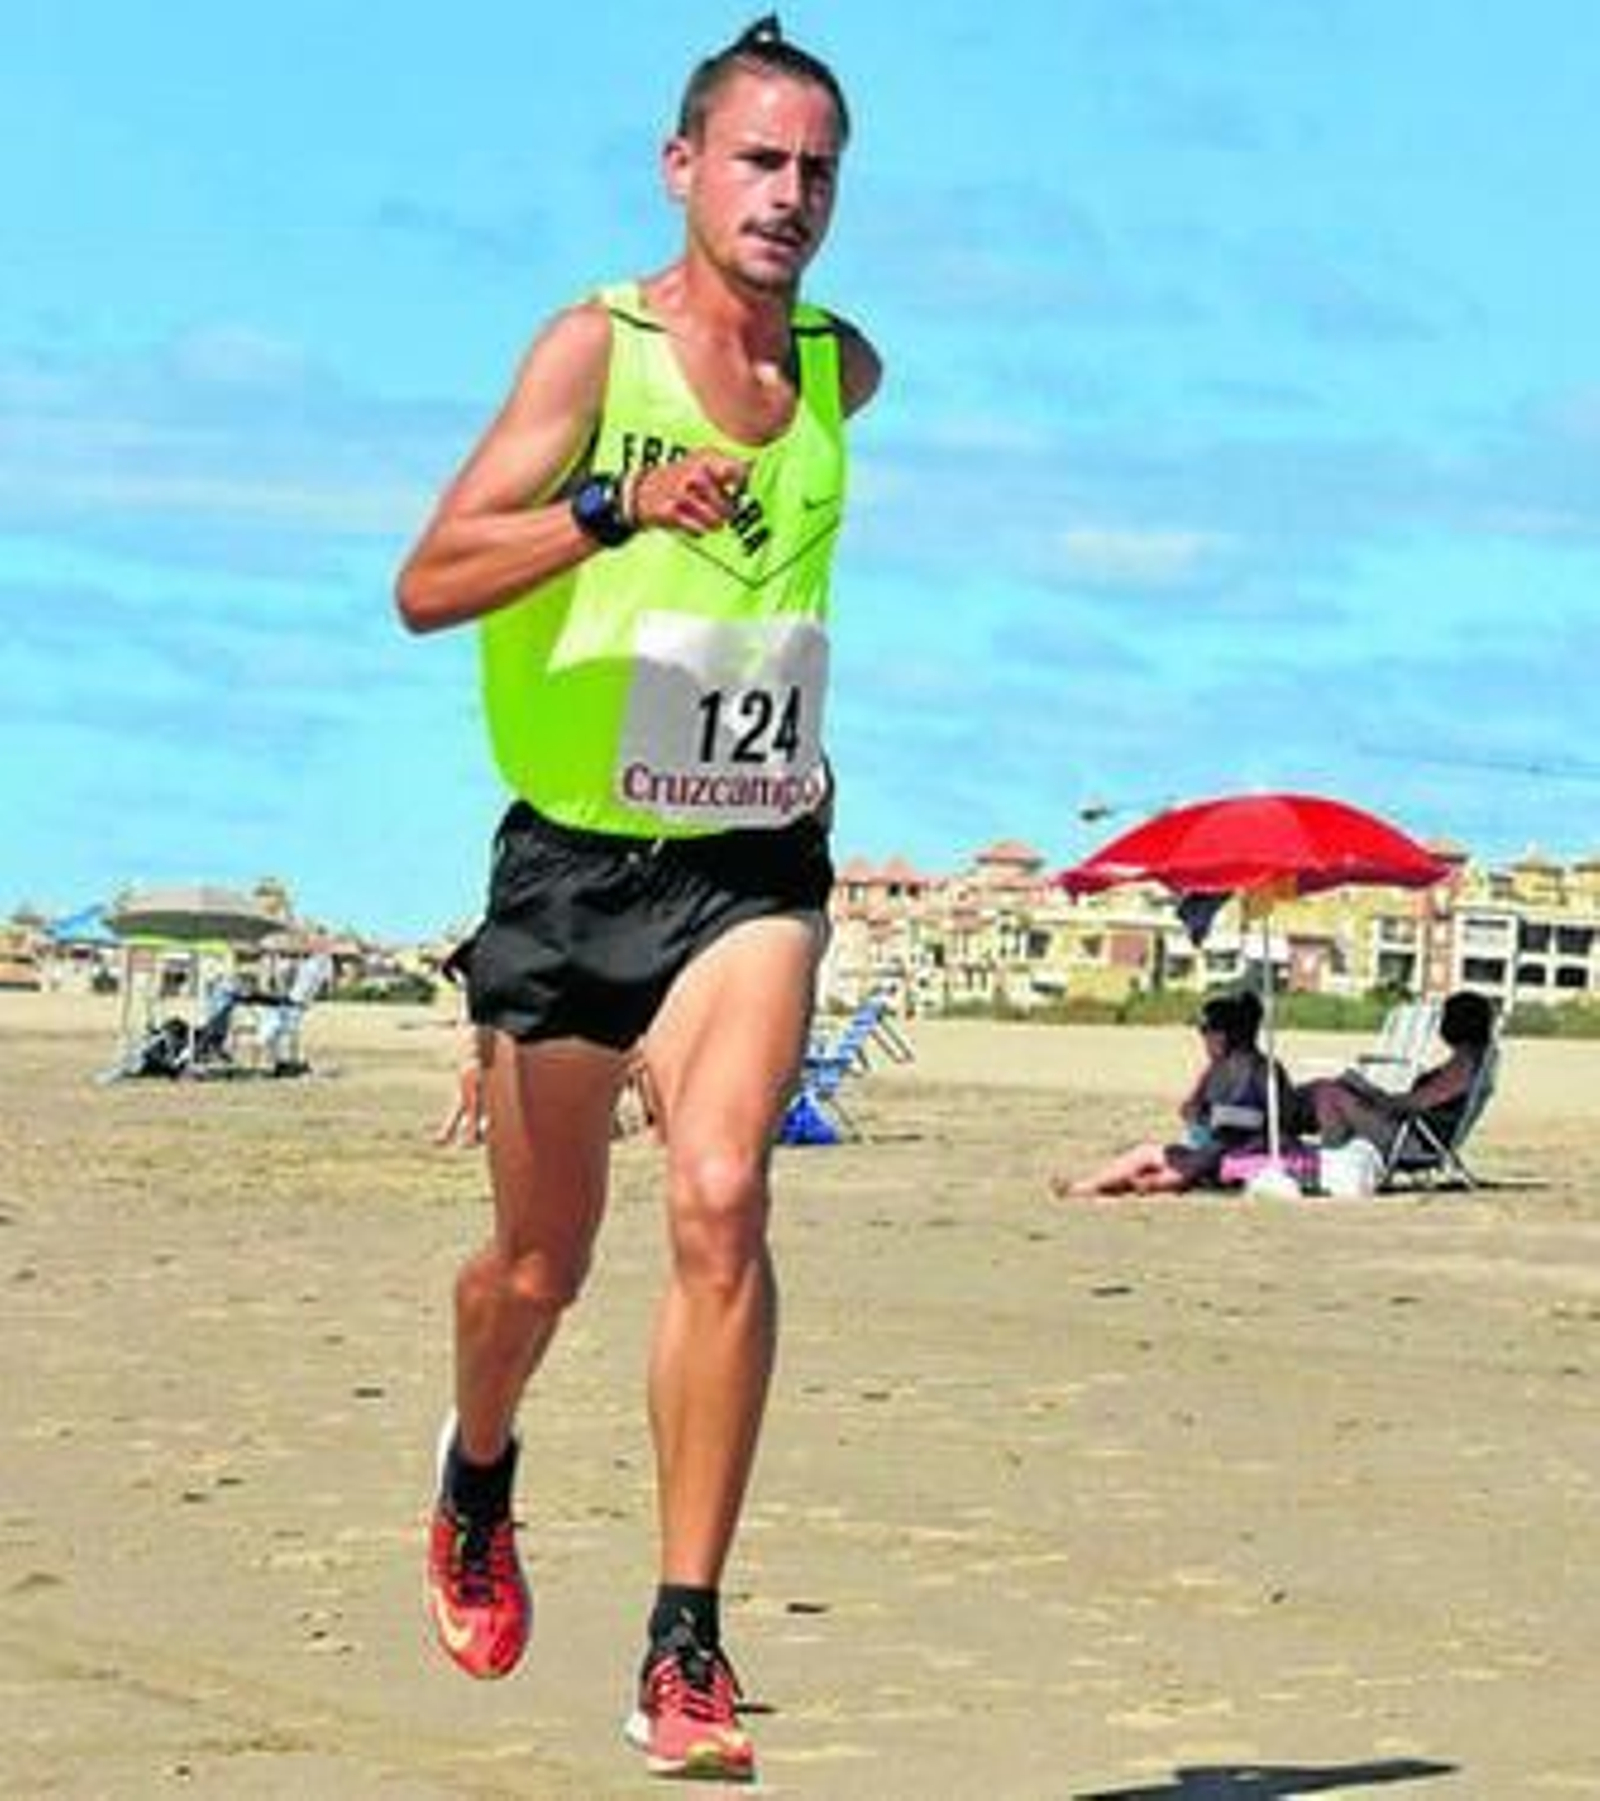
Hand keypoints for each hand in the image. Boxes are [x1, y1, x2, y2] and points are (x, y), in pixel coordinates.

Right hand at [631, 451, 749, 536]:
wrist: (643, 490)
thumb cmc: (683, 478)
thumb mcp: (704, 462)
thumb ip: (731, 466)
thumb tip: (756, 467)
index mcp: (707, 458)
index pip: (740, 473)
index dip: (743, 487)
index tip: (737, 491)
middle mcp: (696, 473)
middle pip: (730, 507)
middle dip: (726, 513)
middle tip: (718, 510)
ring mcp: (683, 493)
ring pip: (716, 522)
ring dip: (713, 525)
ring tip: (706, 518)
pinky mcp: (672, 511)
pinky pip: (699, 531)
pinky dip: (698, 531)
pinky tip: (691, 522)